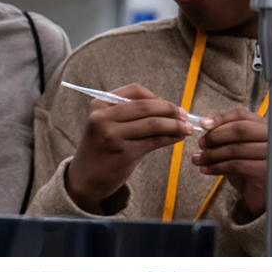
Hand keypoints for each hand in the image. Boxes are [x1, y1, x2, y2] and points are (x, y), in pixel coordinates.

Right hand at [67, 84, 193, 210]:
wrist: (84, 179)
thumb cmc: (100, 150)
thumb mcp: (105, 125)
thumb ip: (128, 114)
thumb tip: (168, 109)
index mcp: (98, 105)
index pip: (134, 92)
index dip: (156, 97)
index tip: (169, 106)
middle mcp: (103, 118)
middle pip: (146, 106)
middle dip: (171, 109)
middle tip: (185, 116)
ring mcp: (112, 135)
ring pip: (153, 124)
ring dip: (175, 125)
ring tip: (187, 128)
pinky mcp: (124, 153)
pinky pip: (154, 141)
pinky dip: (170, 138)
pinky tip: (177, 138)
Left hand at [194, 109, 267, 216]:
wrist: (265, 196)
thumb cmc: (251, 171)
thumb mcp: (238, 152)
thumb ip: (227, 139)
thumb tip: (205, 130)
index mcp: (267, 128)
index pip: (243, 116)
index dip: (221, 118)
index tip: (203, 124)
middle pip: (240, 129)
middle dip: (215, 136)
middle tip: (201, 144)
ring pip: (235, 148)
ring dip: (211, 154)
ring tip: (197, 160)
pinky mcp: (266, 171)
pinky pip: (236, 165)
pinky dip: (217, 167)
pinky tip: (206, 170)